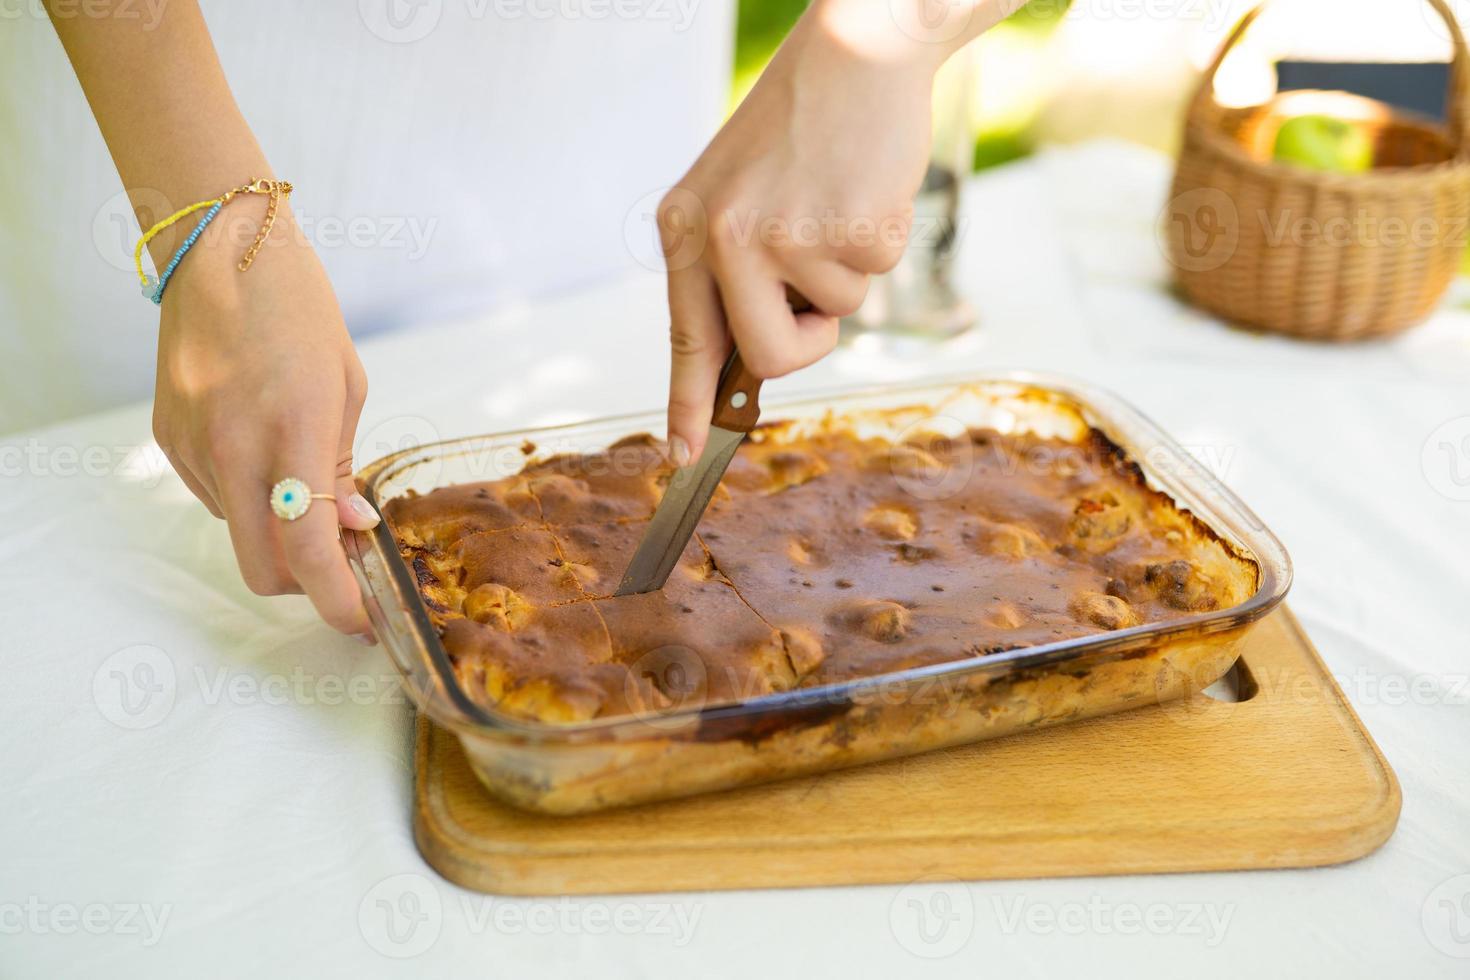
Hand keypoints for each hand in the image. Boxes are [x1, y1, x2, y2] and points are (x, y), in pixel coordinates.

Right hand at [151, 200, 378, 638]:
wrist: (219, 250)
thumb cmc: (299, 310)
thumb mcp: (346, 386)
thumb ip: (345, 466)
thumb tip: (353, 528)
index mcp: (293, 428)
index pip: (310, 545)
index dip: (338, 598)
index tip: (361, 619)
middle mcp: (234, 445)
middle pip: (263, 567)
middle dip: (306, 585)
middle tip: (340, 566)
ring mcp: (192, 445)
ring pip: (240, 533)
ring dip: (277, 531)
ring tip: (303, 477)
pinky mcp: (167, 438)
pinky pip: (215, 498)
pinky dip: (248, 498)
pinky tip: (264, 452)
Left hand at [660, 4, 946, 464]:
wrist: (855, 52)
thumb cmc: (800, 128)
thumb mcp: (739, 194)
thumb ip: (734, 274)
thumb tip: (749, 365)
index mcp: (687, 228)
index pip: (686, 337)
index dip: (686, 405)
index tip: (681, 459)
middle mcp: (724, 237)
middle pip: (768, 355)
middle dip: (806, 341)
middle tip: (817, 287)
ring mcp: (786, 237)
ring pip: (835, 315)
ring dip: (848, 270)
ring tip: (835, 196)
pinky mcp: (850, 232)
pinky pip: (875, 279)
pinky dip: (881, 242)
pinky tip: (863, 186)